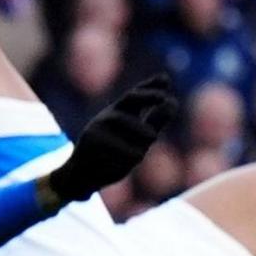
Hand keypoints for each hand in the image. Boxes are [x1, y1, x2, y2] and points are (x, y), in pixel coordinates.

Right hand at [41, 74, 177, 203]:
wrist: (82, 175)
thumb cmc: (113, 156)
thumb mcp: (137, 139)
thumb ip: (154, 121)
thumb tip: (173, 101)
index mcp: (120, 112)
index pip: (136, 95)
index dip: (150, 87)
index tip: (165, 80)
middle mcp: (110, 114)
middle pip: (131, 98)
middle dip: (148, 96)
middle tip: (164, 98)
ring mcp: (99, 124)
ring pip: (135, 129)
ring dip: (144, 140)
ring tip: (143, 148)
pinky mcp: (93, 139)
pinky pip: (125, 149)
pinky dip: (130, 157)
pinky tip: (124, 162)